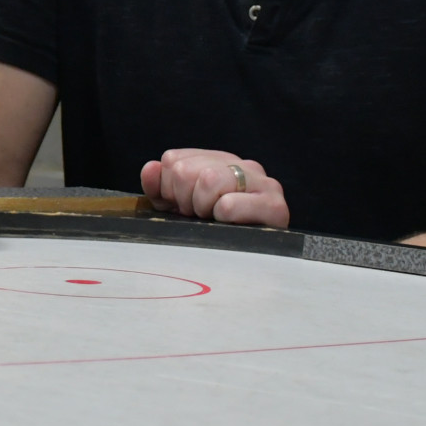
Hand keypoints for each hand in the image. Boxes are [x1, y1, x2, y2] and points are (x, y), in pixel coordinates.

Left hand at [140, 148, 289, 227]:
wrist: (257, 266)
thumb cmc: (216, 235)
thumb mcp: (180, 209)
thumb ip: (162, 188)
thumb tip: (151, 167)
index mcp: (220, 161)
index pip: (173, 159)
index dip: (169, 189)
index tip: (184, 208)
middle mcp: (243, 165)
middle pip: (185, 170)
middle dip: (185, 200)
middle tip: (200, 217)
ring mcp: (262, 183)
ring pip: (208, 179)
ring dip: (203, 208)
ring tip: (214, 220)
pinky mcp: (274, 206)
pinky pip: (228, 205)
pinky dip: (221, 219)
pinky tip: (230, 226)